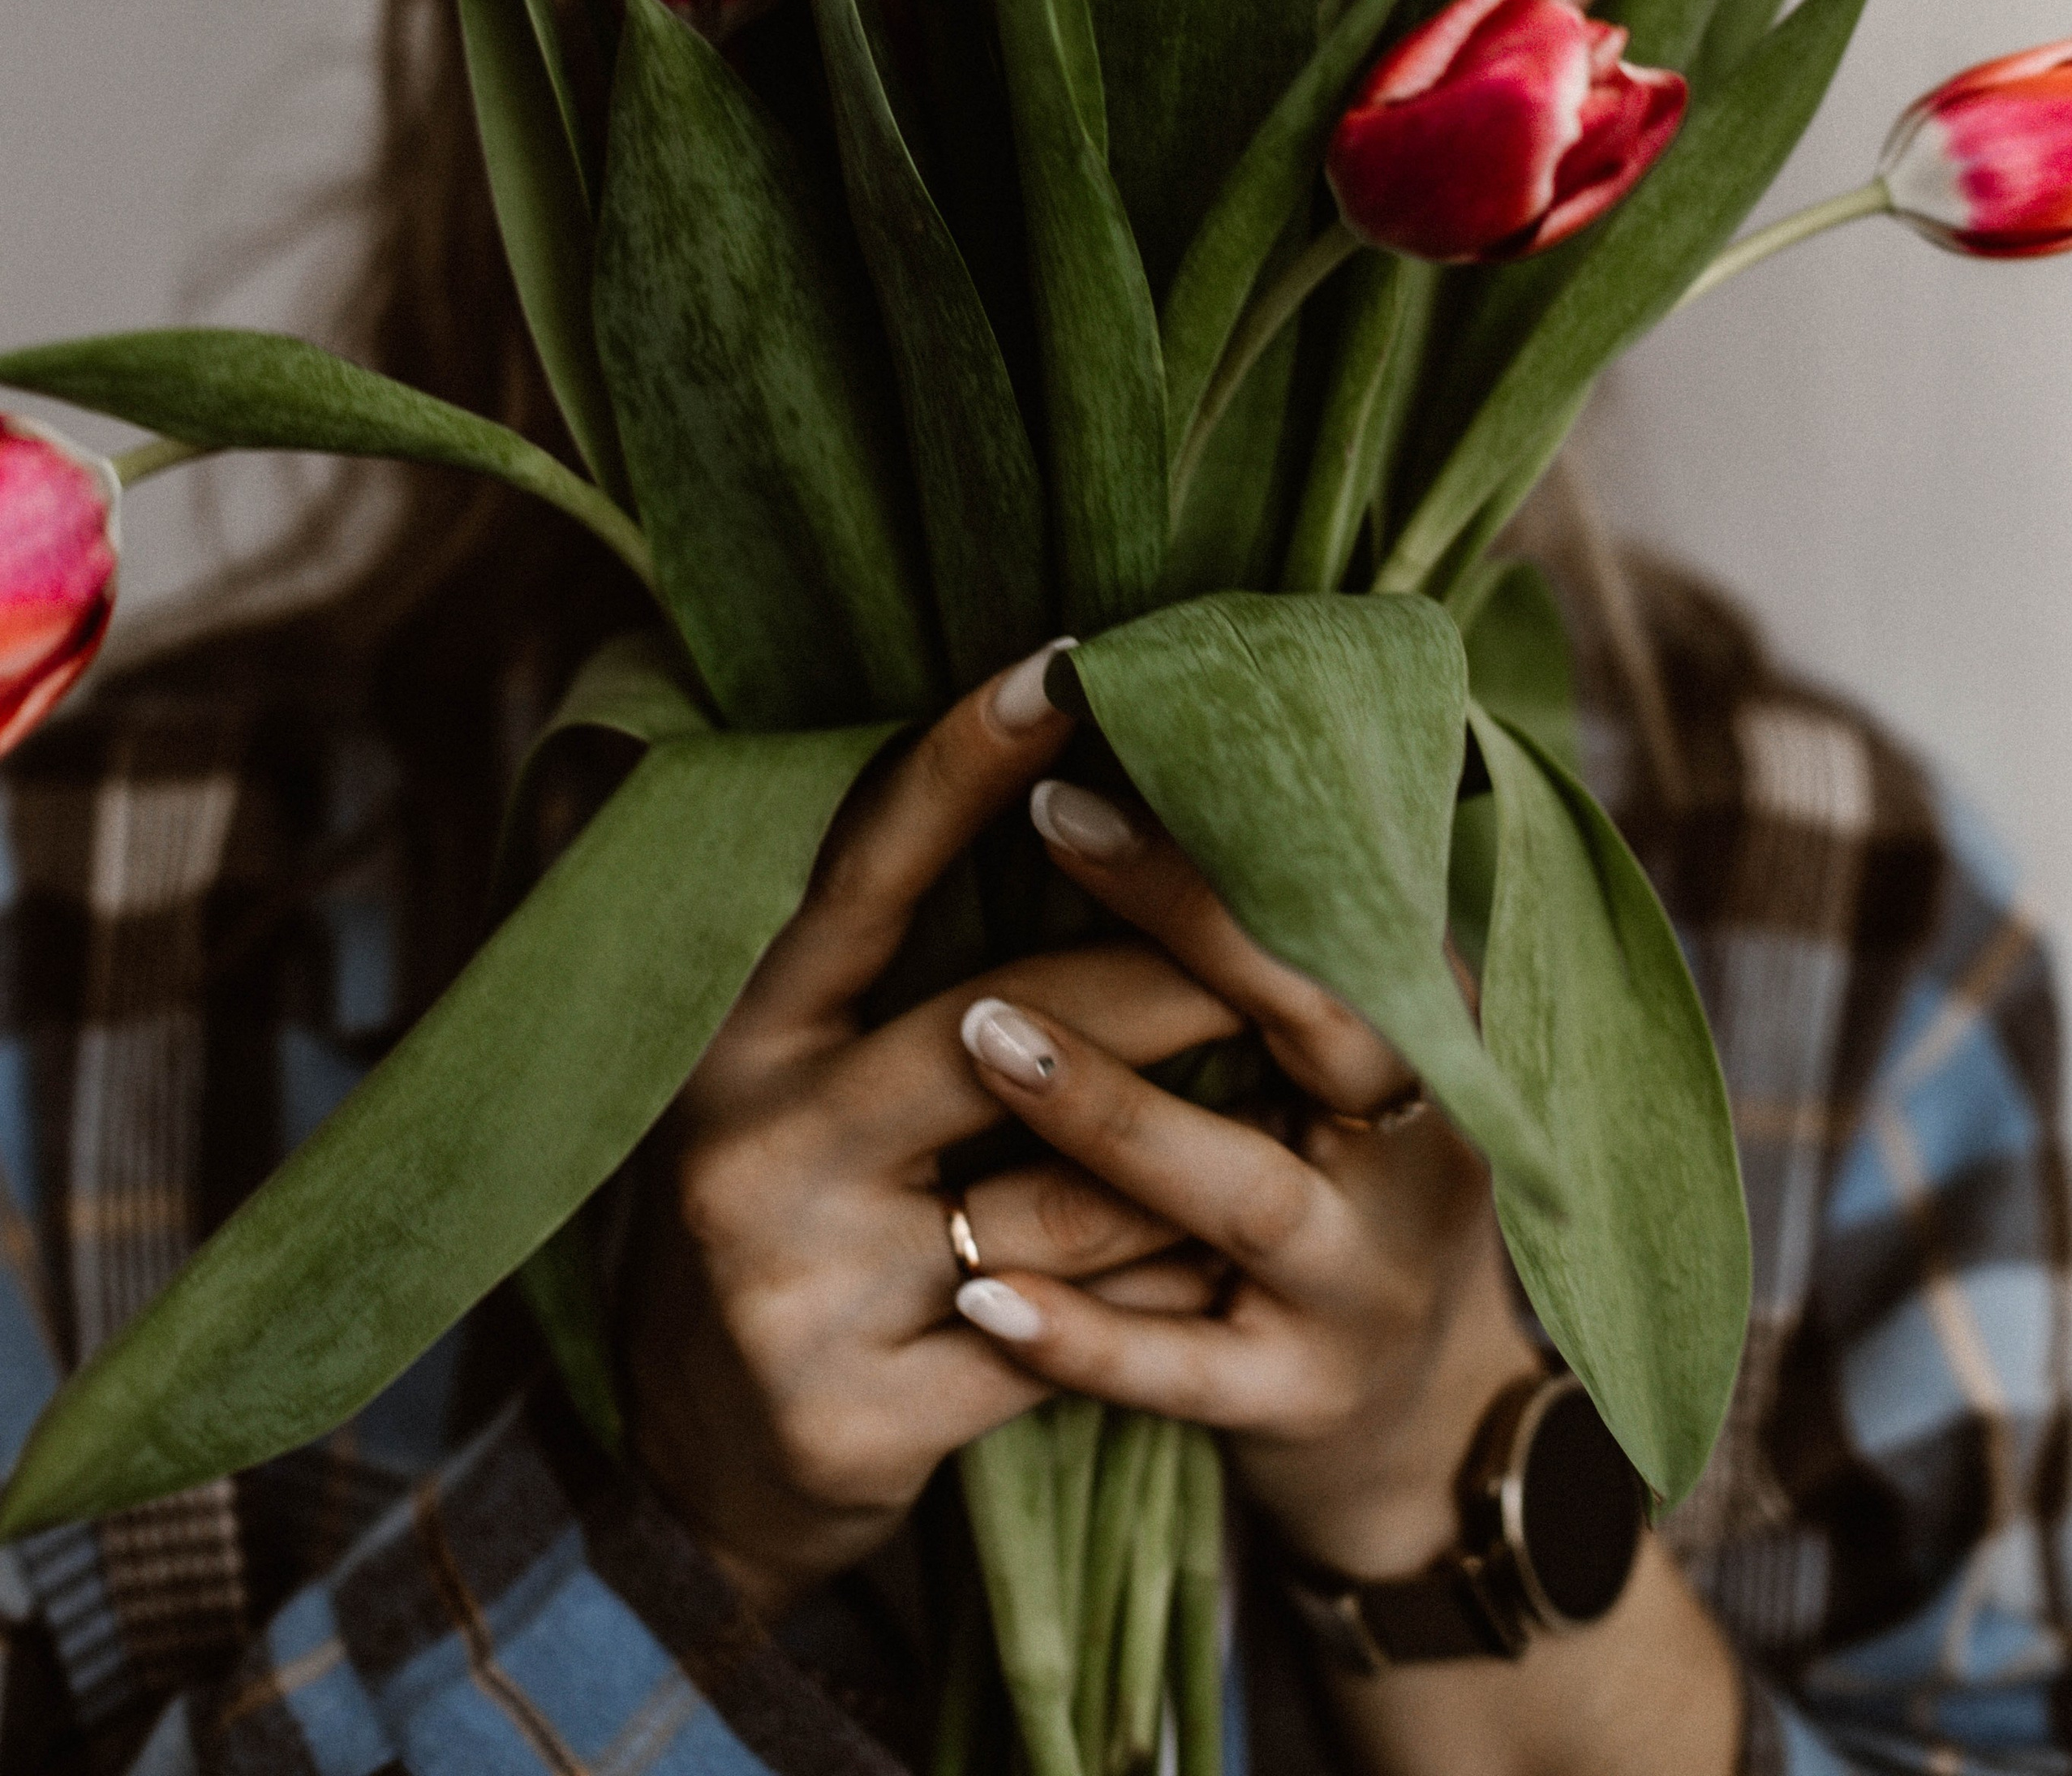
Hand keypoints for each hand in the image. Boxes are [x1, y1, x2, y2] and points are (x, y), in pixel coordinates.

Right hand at [621, 658, 1240, 1620]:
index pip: (861, 871)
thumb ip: (869, 955)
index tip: (1069, 663)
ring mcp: (801, 1290)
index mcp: (736, 1038)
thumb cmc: (786, 1220)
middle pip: (992, 1027)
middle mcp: (753, 1147)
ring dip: (1187, 1153)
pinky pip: (1065, 1339)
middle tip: (1297, 923)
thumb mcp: (777, 1078)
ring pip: (1051, 1198)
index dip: (961, 762)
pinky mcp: (863, 1419)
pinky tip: (1237, 1260)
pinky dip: (1158, 1296)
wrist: (687, 1481)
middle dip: (1161, 972)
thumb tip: (1017, 770)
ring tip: (1310, 1093)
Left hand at [948, 781, 1744, 1775]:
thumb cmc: (1332, 1168)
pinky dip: (1082, 1335)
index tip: (1089, 761)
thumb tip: (1136, 738)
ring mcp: (1365, 1282)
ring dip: (1112, 1112)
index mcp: (1435, 1033)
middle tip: (1046, 827)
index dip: (1219, 836)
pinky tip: (977, 1290)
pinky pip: (1182, 1370)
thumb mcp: (1344, 1048)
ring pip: (1243, 1193)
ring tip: (979, 1036)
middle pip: (1320, 1027)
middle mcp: (1425, 1149)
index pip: (1341, 913)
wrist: (1416, 1419)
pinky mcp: (1298, 1400)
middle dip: (1185, 926)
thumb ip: (1279, 927)